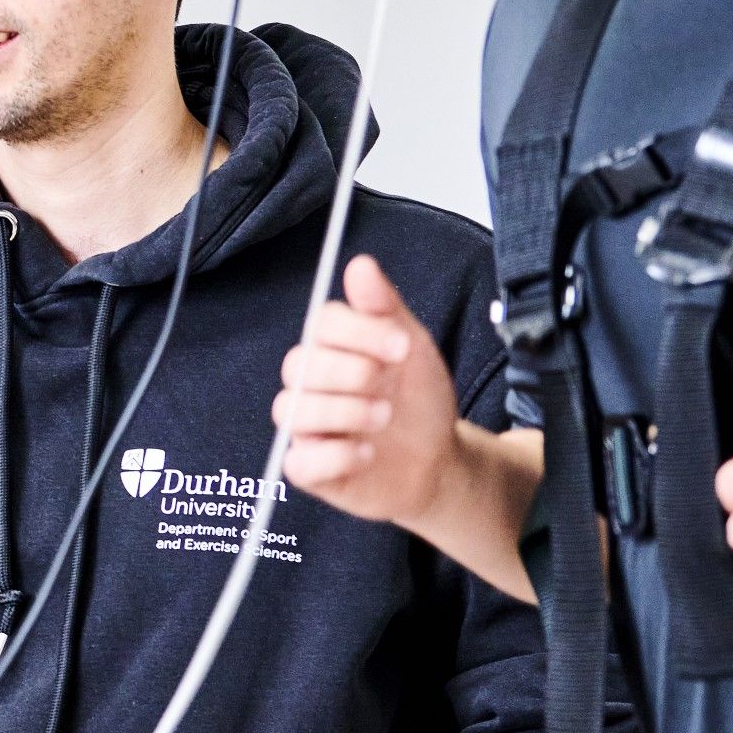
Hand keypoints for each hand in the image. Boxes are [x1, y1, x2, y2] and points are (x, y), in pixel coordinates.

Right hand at [276, 255, 460, 525]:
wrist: (438, 461)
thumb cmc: (418, 401)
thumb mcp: (412, 348)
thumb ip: (383, 307)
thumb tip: (361, 264)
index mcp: (331, 348)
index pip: (321, 324)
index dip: (359, 333)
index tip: (401, 347)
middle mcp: (310, 384)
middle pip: (300, 365)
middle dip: (352, 374)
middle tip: (388, 386)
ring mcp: (305, 427)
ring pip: (294, 411)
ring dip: (346, 413)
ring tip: (383, 418)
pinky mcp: (308, 468)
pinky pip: (300, 461)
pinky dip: (337, 456)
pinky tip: (367, 453)